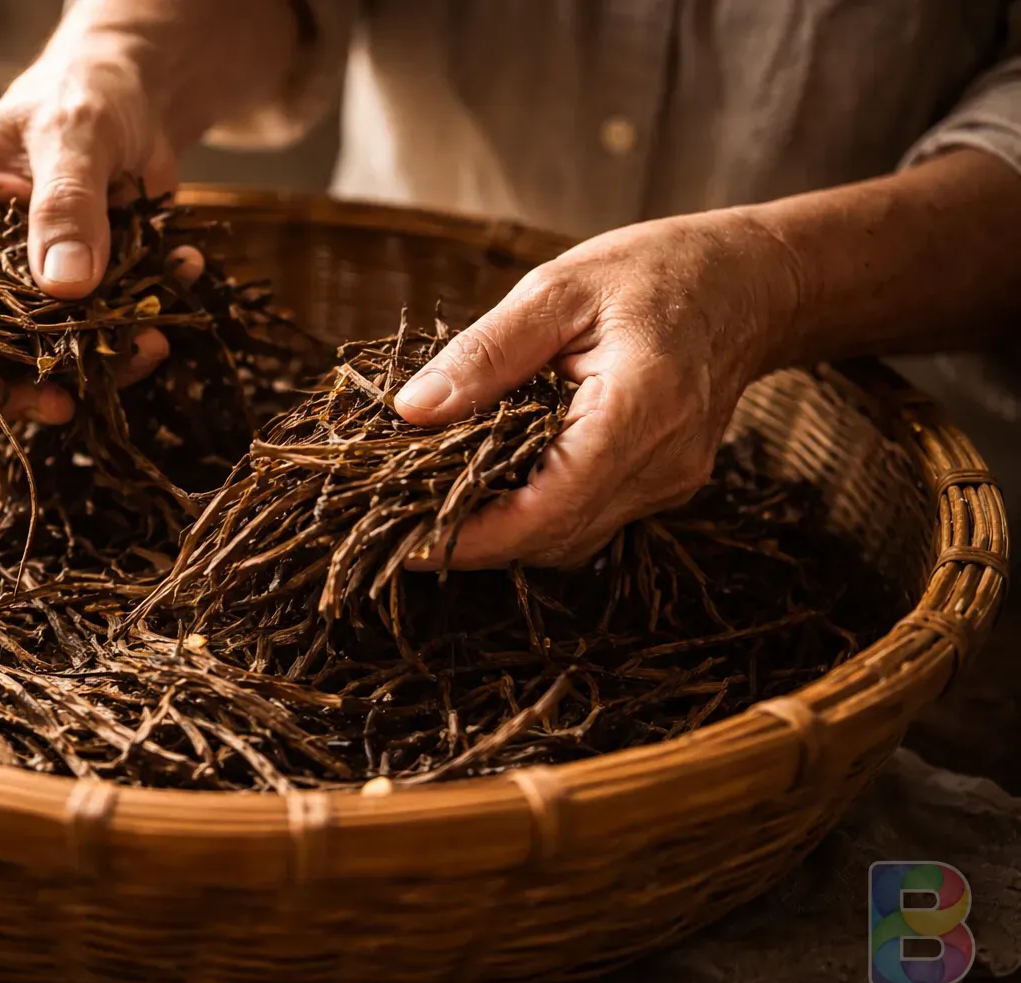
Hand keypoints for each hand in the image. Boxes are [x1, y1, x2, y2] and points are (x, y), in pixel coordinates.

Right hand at [0, 46, 204, 424]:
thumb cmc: (81, 95)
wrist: (134, 92)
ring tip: (157, 340)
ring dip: (110, 352)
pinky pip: (111, 322)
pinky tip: (186, 269)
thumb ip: (67, 205)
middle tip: (100, 382)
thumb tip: (65, 285)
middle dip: (50, 370)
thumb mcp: (73, 136)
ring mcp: (34, 279)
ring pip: (58, 346)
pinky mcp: (87, 286)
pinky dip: (150, 310)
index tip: (26, 391)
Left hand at [397, 209, 801, 568]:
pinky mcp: (662, 487)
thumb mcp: (558, 290)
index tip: (405, 541)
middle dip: (473, 543)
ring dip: (500, 535)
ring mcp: (668, 486)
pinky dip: (533, 515)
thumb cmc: (658, 270)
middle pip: (552, 539)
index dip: (470, 539)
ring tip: (431, 508)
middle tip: (398, 525)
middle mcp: (662, 466)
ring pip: (568, 541)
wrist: (752, 284)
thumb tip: (412, 411)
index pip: (546, 511)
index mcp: (640, 411)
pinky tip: (489, 489)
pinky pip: (587, 520)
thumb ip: (485, 354)